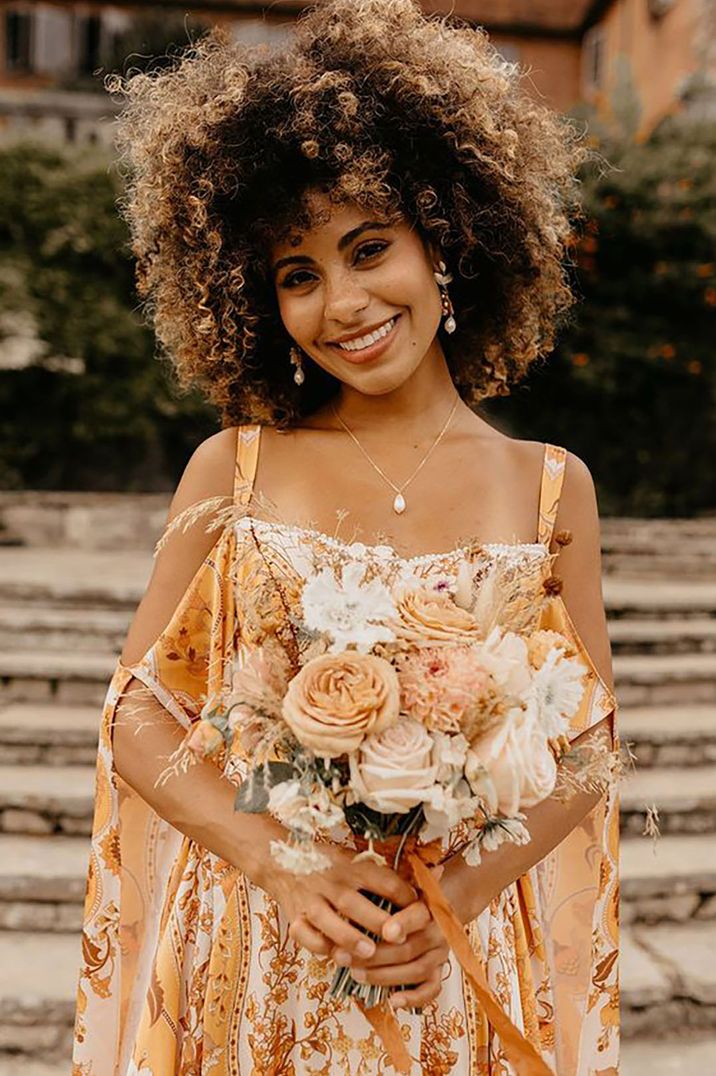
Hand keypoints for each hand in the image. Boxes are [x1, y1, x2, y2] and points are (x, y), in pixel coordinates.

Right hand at [264, 843, 415, 962]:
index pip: (380, 879)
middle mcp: (330, 883)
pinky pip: (305, 936)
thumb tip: (429, 875)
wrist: (279, 860)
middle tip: (398, 937)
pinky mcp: (295, 917)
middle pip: (354, 902)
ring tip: (368, 952)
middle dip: (376, 920)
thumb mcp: (352, 860)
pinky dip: (319, 947)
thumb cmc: (326, 864)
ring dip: (349, 938)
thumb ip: (381, 874)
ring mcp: (311, 901)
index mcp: (350, 867)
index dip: (402, 895)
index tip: (419, 911)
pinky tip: (336, 955)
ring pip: (328, 921)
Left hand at [332, 866, 449, 1010]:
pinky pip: (431, 990)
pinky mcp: (439, 972)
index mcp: (429, 907)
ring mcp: (439, 954)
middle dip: (375, 956)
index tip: (385, 931)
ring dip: (384, 976)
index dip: (403, 924)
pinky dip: (413, 998)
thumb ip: (393, 882)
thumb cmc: (409, 894)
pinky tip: (392, 1001)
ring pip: (415, 971)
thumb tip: (386, 870)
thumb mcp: (401, 883)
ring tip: (356, 974)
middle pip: (409, 949)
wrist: (441, 905)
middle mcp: (437, 932)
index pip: (418, 915)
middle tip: (345, 957)